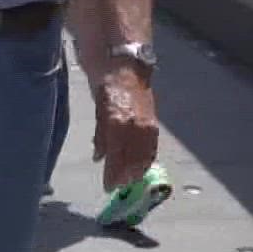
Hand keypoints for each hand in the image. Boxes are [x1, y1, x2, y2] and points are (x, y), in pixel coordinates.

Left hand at [93, 64, 157, 189]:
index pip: (117, 155)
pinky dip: (146, 158)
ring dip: (137, 170)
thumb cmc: (107, 85)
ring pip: (145, 155)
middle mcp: (136, 125)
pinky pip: (151, 146)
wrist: (126, 65)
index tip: (108, 186)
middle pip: (132, 160)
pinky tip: (141, 166)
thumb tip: (99, 158)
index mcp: (119, 122)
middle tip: (116, 186)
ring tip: (129, 180)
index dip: (113, 173)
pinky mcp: (153, 122)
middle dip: (125, 175)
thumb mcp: (98, 110)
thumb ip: (101, 136)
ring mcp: (147, 124)